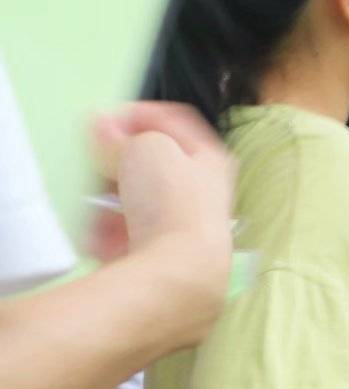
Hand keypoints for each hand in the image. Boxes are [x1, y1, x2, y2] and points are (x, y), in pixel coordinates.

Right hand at [91, 103, 234, 348]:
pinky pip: (126, 234)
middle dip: (118, 165)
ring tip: (99, 210)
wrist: (177, 273)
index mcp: (211, 157)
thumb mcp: (146, 148)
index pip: (174, 121)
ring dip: (109, 204)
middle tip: (97, 165)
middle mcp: (204, 191)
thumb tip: (106, 128)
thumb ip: (124, 134)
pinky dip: (110, 234)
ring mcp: (184, 225)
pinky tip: (103, 240)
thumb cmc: (174, 204)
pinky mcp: (163, 254)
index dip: (136, 114)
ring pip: (134, 201)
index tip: (105, 120)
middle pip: (151, 164)